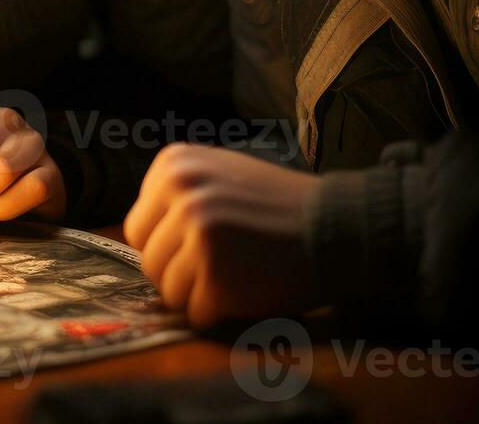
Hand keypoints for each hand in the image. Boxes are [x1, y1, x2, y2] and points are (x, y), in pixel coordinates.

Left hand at [124, 144, 321, 326]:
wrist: (340, 227)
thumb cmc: (280, 207)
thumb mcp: (222, 173)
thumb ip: (178, 194)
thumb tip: (142, 233)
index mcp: (175, 165)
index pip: (138, 227)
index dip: (167, 245)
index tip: (202, 243)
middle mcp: (180, 193)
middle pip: (148, 260)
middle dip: (179, 273)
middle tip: (221, 266)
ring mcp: (197, 233)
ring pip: (167, 289)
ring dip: (198, 294)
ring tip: (236, 276)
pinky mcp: (216, 274)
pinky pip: (195, 312)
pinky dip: (218, 312)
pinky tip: (247, 291)